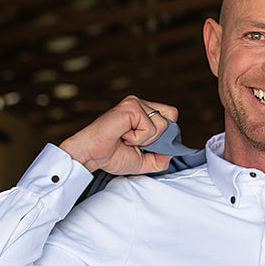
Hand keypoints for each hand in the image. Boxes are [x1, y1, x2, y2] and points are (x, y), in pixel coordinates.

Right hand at [58, 96, 179, 174]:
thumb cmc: (111, 155)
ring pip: (162, 125)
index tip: (146, 145)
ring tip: (127, 139)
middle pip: (170, 119)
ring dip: (146, 140)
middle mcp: (140, 104)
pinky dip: (138, 138)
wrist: (91, 155)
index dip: (165, 134)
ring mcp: (135, 103)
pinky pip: (150, 128)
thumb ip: (161, 158)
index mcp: (143, 112)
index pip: (171, 116)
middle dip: (158, 139)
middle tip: (136, 143)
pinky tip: (123, 136)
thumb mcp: (144, 161)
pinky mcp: (131, 107)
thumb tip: (173, 151)